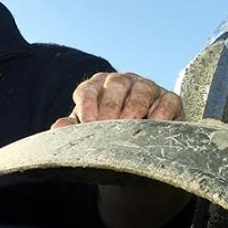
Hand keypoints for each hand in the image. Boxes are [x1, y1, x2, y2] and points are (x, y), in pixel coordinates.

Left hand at [51, 72, 181, 128]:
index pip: (89, 89)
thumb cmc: (106, 133)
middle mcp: (123, 82)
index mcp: (98, 86)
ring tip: (128, 125)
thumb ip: (71, 128)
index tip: (87, 123)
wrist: (136, 145)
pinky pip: (168, 101)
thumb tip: (58, 127)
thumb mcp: (88, 131)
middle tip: (107, 125)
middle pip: (116, 84)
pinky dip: (161, 112)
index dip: (87, 104)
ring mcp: (147, 88)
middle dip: (111, 105)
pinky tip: (153, 126)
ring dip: (135, 107)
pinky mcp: (169, 99)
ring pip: (142, 88)